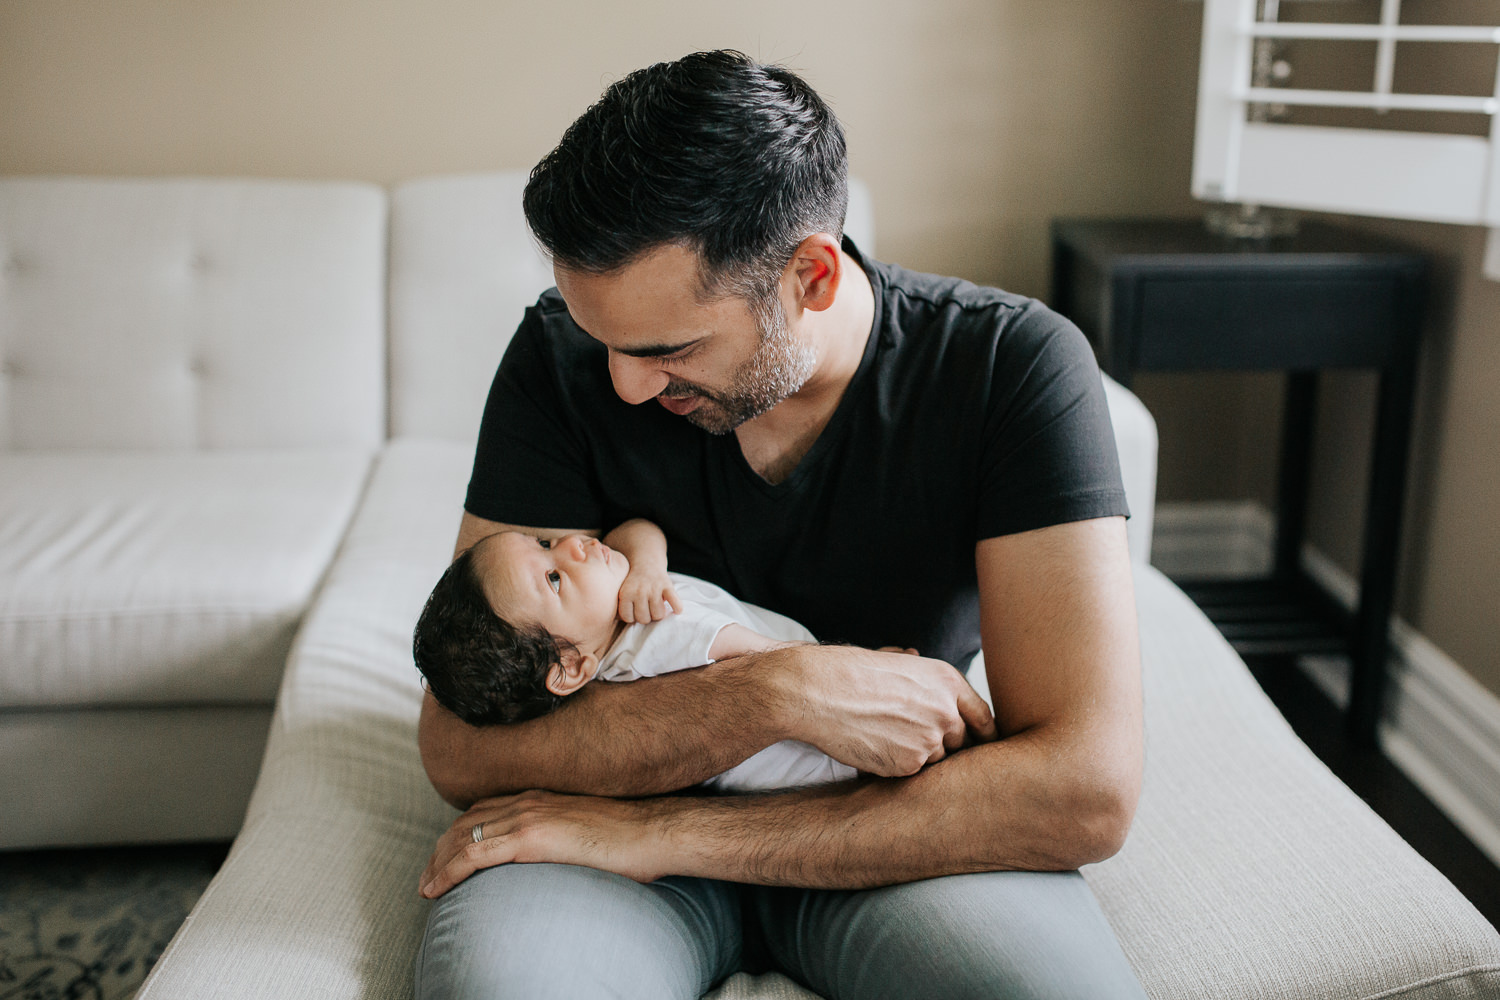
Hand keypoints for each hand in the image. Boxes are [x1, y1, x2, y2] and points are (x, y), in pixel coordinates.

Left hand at [418, 790, 664, 898]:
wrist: (653, 831)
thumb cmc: (631, 839)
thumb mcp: (587, 833)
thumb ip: (564, 839)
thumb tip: (558, 860)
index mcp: (542, 798)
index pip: (484, 811)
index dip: (458, 834)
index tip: (446, 858)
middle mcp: (528, 801)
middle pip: (465, 822)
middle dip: (439, 850)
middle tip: (428, 878)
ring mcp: (528, 816)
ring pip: (462, 837)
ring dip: (437, 863)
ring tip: (427, 887)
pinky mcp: (531, 837)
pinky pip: (474, 854)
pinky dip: (448, 870)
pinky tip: (436, 888)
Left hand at [617, 566, 681, 623]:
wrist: (646, 563)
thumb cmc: (634, 584)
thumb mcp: (622, 592)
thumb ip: (622, 608)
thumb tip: (624, 623)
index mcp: (626, 594)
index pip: (628, 618)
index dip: (633, 618)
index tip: (635, 612)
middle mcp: (639, 591)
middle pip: (644, 619)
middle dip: (646, 617)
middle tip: (647, 610)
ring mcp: (654, 588)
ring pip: (658, 615)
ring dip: (659, 614)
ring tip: (657, 608)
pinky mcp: (667, 585)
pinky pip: (674, 602)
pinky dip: (677, 608)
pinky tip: (675, 610)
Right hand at [775, 646, 997, 776]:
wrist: (816, 692)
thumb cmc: (846, 671)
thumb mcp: (889, 659)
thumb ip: (912, 666)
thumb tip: (913, 655)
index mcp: (946, 680)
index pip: (983, 715)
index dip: (984, 733)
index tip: (981, 744)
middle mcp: (945, 710)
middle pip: (962, 742)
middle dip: (946, 746)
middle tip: (918, 743)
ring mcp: (929, 740)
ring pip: (936, 760)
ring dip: (917, 756)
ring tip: (885, 738)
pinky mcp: (908, 765)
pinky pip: (911, 773)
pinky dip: (895, 765)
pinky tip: (873, 746)